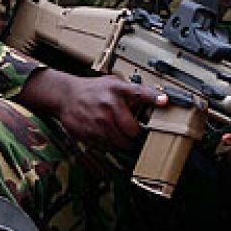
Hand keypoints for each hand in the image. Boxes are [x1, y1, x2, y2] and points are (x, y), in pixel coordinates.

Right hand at [19, 67, 167, 150]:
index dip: (153, 98)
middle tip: (132, 131)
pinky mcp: (89, 134)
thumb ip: (133, 92)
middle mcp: (108, 105)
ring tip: (119, 133)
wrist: (66, 96)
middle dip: (135, 134)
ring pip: (121, 143)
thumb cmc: (93, 90)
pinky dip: (110, 145)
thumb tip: (160, 100)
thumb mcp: (113, 84)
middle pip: (133, 131)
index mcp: (116, 90)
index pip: (139, 93)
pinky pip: (108, 147)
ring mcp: (98, 121)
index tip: (164, 101)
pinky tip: (106, 134)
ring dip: (124, 142)